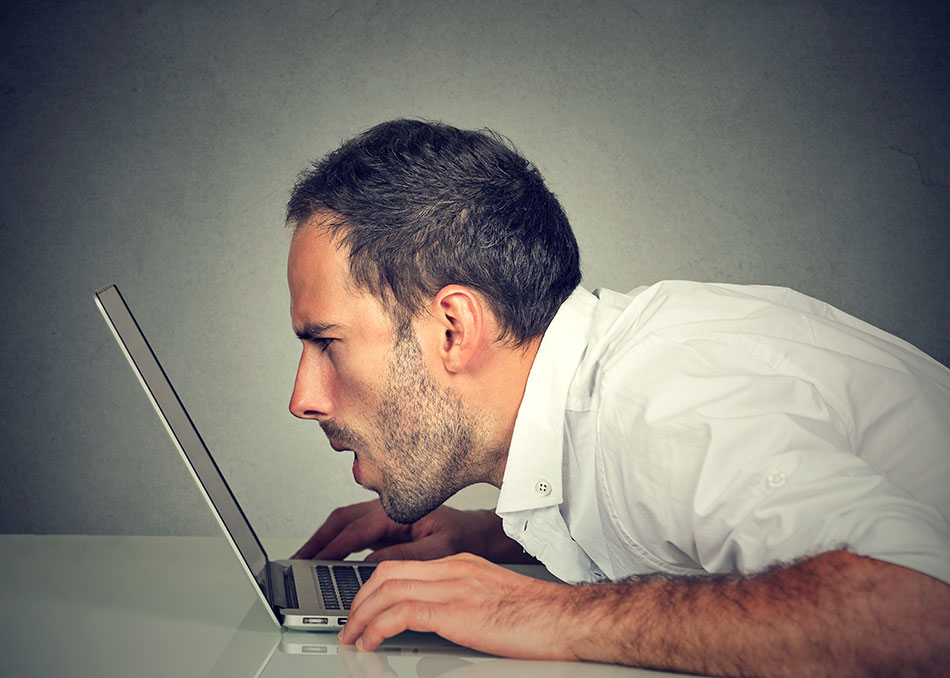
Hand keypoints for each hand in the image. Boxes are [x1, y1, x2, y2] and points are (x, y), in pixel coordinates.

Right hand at [292, 499, 529, 561]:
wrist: (477, 534)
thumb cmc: (463, 537)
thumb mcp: (439, 550)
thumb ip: (405, 555)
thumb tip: (370, 564)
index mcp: (398, 511)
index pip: (356, 529)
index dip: (331, 547)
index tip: (313, 562)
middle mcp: (387, 510)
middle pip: (341, 521)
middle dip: (316, 540)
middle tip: (295, 560)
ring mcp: (384, 518)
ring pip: (344, 525)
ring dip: (322, 541)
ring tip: (303, 560)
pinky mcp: (384, 529)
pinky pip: (352, 534)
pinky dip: (335, 545)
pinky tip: (325, 560)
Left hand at [339, 553, 578, 659]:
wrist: (568, 619)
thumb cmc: (540, 616)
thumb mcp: (493, 599)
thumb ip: (464, 601)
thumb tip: (438, 621)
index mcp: (461, 565)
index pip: (403, 565)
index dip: (373, 585)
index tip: (362, 606)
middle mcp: (454, 569)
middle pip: (388, 572)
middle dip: (360, 599)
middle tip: (349, 624)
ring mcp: (455, 587)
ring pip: (388, 590)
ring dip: (362, 615)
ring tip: (352, 636)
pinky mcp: (457, 611)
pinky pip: (402, 613)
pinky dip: (378, 627)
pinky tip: (371, 642)